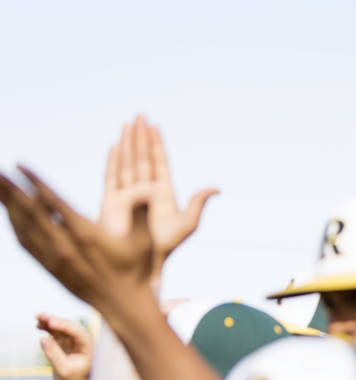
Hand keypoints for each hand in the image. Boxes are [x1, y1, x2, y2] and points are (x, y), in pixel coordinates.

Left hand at [0, 166, 153, 312]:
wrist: (123, 305)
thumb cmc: (136, 271)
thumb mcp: (144, 242)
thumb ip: (140, 214)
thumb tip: (146, 191)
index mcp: (86, 234)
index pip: (53, 202)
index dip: (34, 182)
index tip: (19, 165)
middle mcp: (65, 245)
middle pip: (30, 212)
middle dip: (11, 190)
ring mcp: (55, 257)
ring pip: (24, 227)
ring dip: (8, 206)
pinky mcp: (51, 268)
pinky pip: (26, 243)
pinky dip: (14, 225)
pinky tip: (9, 214)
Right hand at [37, 314, 93, 379]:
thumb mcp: (63, 370)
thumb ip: (54, 354)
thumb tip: (43, 338)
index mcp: (90, 348)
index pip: (78, 332)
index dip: (64, 325)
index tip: (51, 322)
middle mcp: (85, 343)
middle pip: (70, 327)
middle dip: (55, 320)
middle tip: (40, 315)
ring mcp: (76, 343)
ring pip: (63, 328)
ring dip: (51, 322)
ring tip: (37, 318)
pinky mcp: (67, 345)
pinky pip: (58, 333)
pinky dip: (49, 329)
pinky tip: (38, 326)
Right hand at [97, 115, 217, 282]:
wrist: (145, 261)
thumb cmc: (166, 246)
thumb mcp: (188, 224)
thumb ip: (199, 204)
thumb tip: (217, 188)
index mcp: (163, 193)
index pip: (159, 163)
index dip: (157, 145)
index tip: (155, 126)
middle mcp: (145, 190)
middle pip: (143, 157)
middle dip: (142, 136)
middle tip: (141, 115)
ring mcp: (129, 193)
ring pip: (128, 162)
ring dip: (128, 143)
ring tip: (128, 124)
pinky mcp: (113, 201)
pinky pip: (113, 177)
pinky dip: (114, 161)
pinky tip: (115, 147)